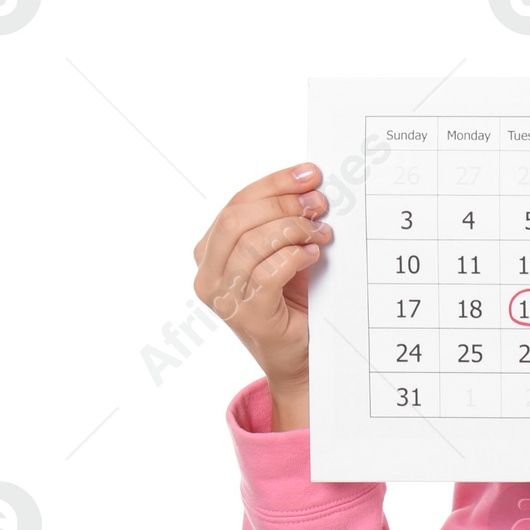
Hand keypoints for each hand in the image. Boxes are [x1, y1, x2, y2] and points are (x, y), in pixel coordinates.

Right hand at [192, 163, 332, 428]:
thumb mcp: (285, 254)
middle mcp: (208, 273)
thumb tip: (312, 185)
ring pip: (252, 243)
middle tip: (320, 204)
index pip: (237, 204)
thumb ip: (285, 224)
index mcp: (211, 251)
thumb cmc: (293, 301)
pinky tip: (314, 257)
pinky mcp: (247, 315)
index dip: (274, 184)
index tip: (310, 173)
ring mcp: (223, 297)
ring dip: (294, 230)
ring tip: (321, 234)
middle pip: (239, 218)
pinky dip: (294, 257)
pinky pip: (267, 272)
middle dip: (284, 203)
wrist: (300, 357)